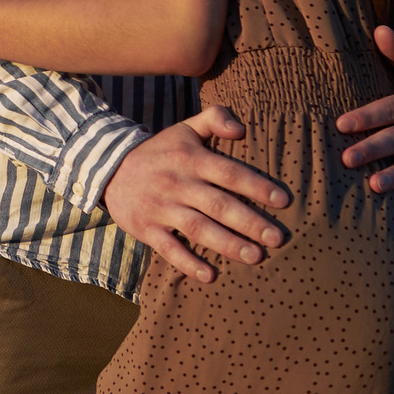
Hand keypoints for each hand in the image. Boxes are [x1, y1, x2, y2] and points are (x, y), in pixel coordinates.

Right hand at [101, 105, 285, 283]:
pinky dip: (188, 263)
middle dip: (250, 222)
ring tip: (256, 256)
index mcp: (191, 159)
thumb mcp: (184, 129)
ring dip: (227, 244)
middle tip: (277, 238)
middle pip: (218, 204)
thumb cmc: (160, 152)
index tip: (283, 201)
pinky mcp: (147, 228)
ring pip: (198, 228)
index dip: (256, 186)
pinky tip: (211, 276)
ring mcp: (161, 207)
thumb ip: (215, 118)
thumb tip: (242, 129)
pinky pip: (169, 248)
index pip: (229, 172)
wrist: (109, 169)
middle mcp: (177, 183)